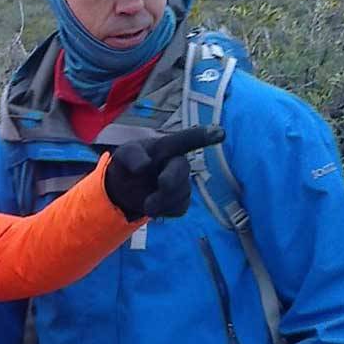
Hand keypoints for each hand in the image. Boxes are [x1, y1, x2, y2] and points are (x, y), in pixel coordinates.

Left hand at [104, 125, 224, 221]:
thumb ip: (132, 156)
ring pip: (181, 193)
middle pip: (182, 170)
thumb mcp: (123, 155)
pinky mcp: (180, 200)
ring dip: (162, 201)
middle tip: (160, 186)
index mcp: (165, 147)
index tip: (220, 133)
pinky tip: (153, 207)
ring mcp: (181, 182)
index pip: (185, 140)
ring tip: (146, 204)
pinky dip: (164, 211)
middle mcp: (177, 162)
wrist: (124, 188)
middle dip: (171, 180)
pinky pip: (178, 208)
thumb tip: (144, 166)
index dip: (203, 136)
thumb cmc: (128, 164)